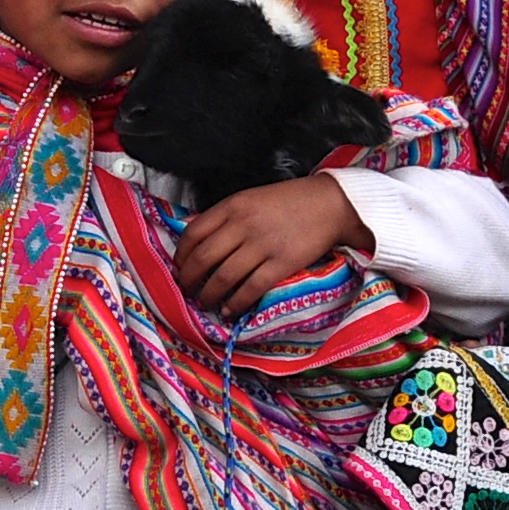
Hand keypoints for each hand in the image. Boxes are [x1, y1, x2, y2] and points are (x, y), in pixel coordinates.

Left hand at [174, 175, 369, 315]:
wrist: (329, 204)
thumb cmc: (288, 202)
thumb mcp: (250, 199)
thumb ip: (226, 217)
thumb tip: (198, 241)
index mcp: (233, 206)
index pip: (193, 233)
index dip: (181, 255)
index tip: (178, 268)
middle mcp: (243, 225)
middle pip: (203, 259)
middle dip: (189, 280)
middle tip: (186, 291)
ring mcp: (262, 246)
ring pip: (223, 277)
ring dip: (208, 295)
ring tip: (205, 303)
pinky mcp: (281, 264)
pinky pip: (250, 289)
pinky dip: (235, 303)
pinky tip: (229, 310)